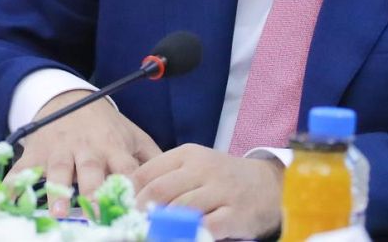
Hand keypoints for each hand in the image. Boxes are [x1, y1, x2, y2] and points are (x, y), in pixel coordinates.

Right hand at [5, 90, 161, 215]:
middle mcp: (88, 148)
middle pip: (92, 170)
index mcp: (115, 146)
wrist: (71, 100)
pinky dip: (14, 185)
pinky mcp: (36, 152)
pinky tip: (9, 201)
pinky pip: (22, 170)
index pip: (126, 168)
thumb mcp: (133, 135)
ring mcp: (60, 150)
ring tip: (58, 212)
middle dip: (93, 192)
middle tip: (97, 215)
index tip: (135, 207)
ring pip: (58, 171)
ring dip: (57, 190)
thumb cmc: (107, 127)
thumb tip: (170, 184)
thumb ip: (151, 158)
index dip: (130, 186)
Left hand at [133, 144, 282, 239]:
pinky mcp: (234, 214)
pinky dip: (189, 236)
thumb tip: (130, 200)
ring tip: (155, 233)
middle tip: (134, 226)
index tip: (120, 210)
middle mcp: (203, 168)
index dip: (129, 194)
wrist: (266, 185)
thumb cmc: (222, 179)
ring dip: (162, 226)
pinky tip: (184, 237)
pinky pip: (205, 227)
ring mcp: (221, 190)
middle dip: (140, 212)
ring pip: (179, 210)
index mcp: (188, 154)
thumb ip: (166, 179)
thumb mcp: (195, 168)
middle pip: (159, 191)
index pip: (146, 172)